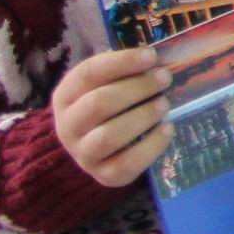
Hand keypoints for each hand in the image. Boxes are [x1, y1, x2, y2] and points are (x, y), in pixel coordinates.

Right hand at [53, 47, 171, 187]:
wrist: (97, 145)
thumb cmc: (110, 103)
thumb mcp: (108, 82)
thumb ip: (125, 70)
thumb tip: (154, 59)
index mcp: (65, 96)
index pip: (88, 74)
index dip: (122, 62)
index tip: (152, 56)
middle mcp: (67, 127)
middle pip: (98, 104)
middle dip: (137, 88)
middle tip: (165, 78)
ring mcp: (83, 155)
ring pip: (108, 137)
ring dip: (142, 116)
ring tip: (164, 103)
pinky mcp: (103, 176)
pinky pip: (126, 164)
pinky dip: (151, 145)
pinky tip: (167, 128)